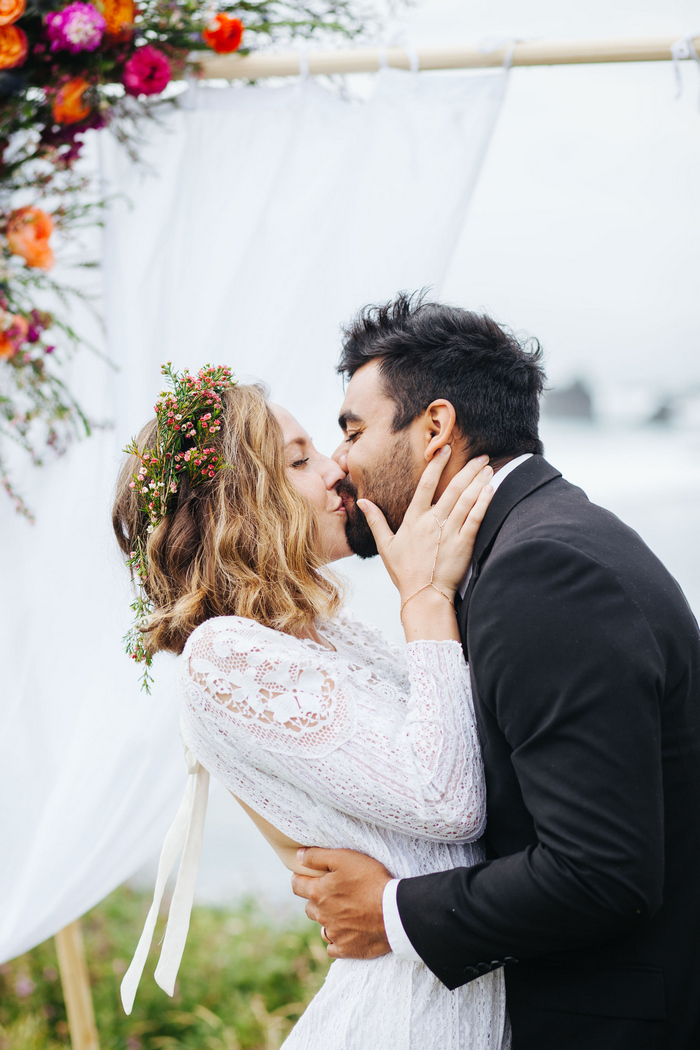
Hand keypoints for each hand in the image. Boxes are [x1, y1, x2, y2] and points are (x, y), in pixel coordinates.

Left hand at [291, 847, 392, 959]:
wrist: (394, 911)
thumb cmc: (370, 880)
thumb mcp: (344, 858)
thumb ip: (317, 857)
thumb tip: (298, 856)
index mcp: (318, 893)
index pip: (297, 886)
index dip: (299, 879)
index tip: (304, 877)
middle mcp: (322, 915)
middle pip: (309, 907)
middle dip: (316, 900)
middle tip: (332, 893)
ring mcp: (334, 934)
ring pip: (322, 928)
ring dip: (327, 921)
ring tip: (342, 913)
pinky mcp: (347, 949)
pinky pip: (333, 948)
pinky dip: (337, 941)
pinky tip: (346, 933)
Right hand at [357, 448, 493, 604]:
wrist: (423, 595)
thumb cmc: (405, 572)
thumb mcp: (385, 545)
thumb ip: (375, 520)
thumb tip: (362, 501)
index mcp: (414, 519)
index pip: (426, 484)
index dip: (436, 464)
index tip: (445, 449)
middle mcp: (432, 522)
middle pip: (452, 488)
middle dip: (468, 469)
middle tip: (481, 456)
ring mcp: (449, 532)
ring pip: (466, 500)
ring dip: (478, 481)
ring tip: (488, 467)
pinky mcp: (464, 544)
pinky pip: (475, 518)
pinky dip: (484, 502)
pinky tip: (491, 489)